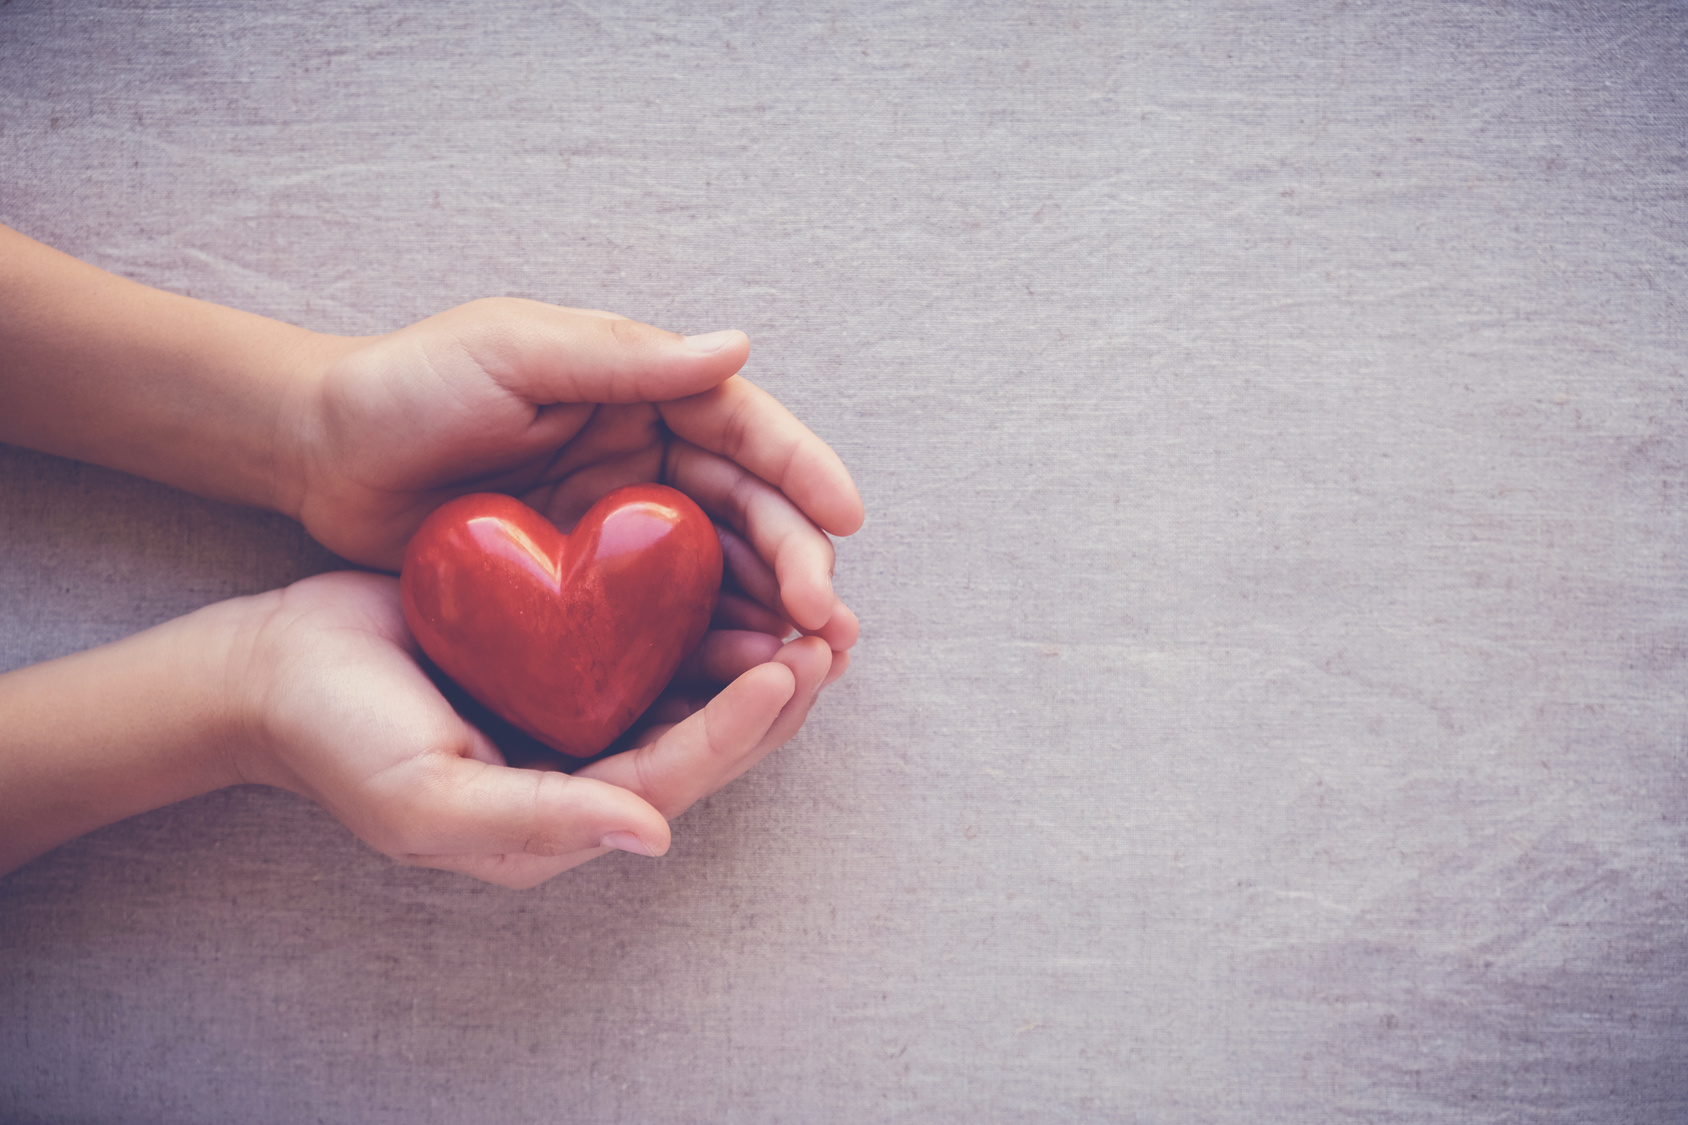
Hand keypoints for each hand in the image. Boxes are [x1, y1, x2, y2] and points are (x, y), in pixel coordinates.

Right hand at [235, 571, 841, 888]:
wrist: (277, 667)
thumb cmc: (340, 739)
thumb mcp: (427, 798)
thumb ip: (539, 820)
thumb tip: (650, 838)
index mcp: (564, 814)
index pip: (675, 777)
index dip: (737, 731)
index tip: (788, 673)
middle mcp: (586, 767)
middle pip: (706, 738)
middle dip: (775, 693)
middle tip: (832, 636)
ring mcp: (577, 708)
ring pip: (692, 686)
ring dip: (755, 649)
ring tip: (814, 605)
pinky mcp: (564, 651)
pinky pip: (651, 636)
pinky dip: (702, 610)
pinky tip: (738, 569)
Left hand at [284, 299, 863, 648]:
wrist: (318, 456)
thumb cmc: (409, 386)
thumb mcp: (515, 352)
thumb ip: (624, 359)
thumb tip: (736, 347)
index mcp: (642, 391)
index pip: (743, 429)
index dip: (801, 471)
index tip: (845, 518)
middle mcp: (647, 459)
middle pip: (748, 510)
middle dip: (799, 561)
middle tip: (827, 621)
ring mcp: (621, 528)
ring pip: (721, 571)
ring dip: (771, 614)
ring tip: (810, 663)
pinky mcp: (588, 589)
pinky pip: (665, 619)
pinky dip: (708, 647)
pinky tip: (740, 680)